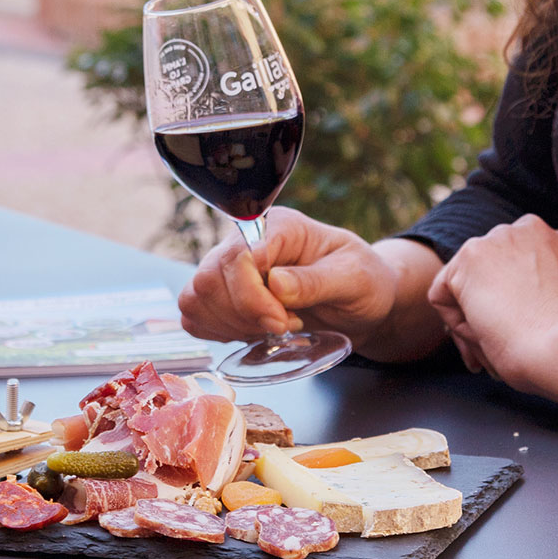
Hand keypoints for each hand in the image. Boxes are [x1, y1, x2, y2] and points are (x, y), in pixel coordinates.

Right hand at [178, 207, 401, 348]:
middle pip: (210, 278)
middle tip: (284, 325)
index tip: (282, 322)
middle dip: (243, 314)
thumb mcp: (355, 279)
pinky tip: (251, 332)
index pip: (239, 256)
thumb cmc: (363, 282)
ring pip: (196, 296)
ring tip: (271, 327)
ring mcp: (228, 268)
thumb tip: (275, 282)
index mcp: (278, 226)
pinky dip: (217, 331)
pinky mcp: (222, 295)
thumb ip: (317, 281)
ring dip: (230, 325)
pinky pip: (193, 314)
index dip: (252, 297)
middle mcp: (245, 242)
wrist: (362, 303)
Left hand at [427, 214, 557, 391]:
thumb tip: (491, 303)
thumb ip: (531, 289)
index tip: (521, 333)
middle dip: (486, 309)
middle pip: (486, 275)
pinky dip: (454, 323)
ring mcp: (497, 239)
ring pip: (463, 285)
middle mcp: (527, 229)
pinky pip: (441, 295)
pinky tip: (482, 335)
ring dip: (471, 318)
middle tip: (501, 343)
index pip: (513, 270)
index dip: (511, 306)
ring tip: (495, 345)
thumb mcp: (557, 303)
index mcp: (554, 242)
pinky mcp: (470, 256)